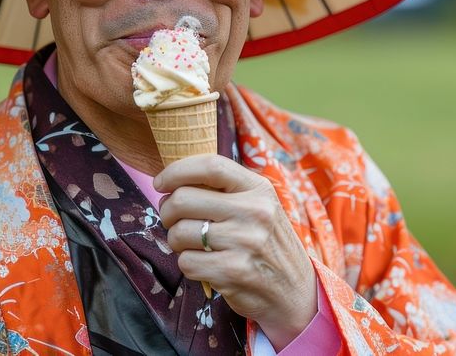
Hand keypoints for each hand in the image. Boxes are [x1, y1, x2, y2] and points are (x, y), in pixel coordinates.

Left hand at [154, 154, 317, 348]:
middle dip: (167, 211)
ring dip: (176, 240)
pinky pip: (186, 262)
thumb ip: (225, 189)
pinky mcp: (233, 272)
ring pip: (179, 232)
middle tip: (173, 219)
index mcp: (258, 188)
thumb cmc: (266, 242)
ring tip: (192, 244)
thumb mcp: (259, 205)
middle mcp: (254, 212)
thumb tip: (173, 179)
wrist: (295, 290)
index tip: (160, 182)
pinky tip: (204, 264)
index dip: (176, 171)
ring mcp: (244, 242)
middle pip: (183, 199)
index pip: (210, 166)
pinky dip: (187, 264)